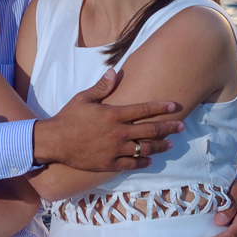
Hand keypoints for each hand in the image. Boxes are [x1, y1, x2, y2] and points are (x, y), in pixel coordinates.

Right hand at [34, 68, 183, 170]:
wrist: (55, 142)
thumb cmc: (69, 117)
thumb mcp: (84, 98)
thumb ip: (102, 87)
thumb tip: (114, 72)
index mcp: (114, 114)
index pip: (144, 110)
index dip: (161, 107)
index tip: (174, 106)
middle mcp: (119, 132)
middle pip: (150, 130)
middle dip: (169, 127)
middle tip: (181, 127)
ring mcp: (115, 149)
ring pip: (145, 148)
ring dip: (160, 146)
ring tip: (170, 144)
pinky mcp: (109, 163)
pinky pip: (132, 164)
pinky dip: (143, 162)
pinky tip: (150, 160)